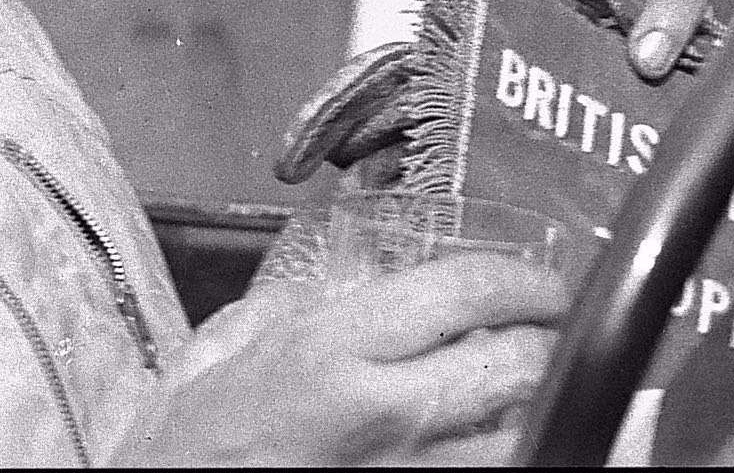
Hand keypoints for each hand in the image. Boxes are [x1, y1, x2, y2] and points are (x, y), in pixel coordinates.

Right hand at [115, 255, 566, 464]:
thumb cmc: (188, 450)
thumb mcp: (221, 351)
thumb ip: (284, 308)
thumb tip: (332, 282)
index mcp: (332, 352)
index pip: (465, 293)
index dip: (522, 281)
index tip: (535, 284)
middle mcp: (384, 415)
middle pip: (518, 365)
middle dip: (544, 341)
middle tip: (545, 331)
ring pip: (525, 434)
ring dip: (534, 407)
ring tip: (525, 390)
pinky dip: (508, 452)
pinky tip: (492, 438)